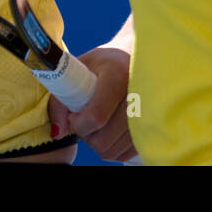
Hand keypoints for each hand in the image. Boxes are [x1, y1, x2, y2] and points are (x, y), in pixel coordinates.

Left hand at [48, 45, 138, 162]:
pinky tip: (109, 128)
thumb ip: (61, 98)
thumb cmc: (104, 63)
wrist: (136, 58)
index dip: (78, 123)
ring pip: (112, 151)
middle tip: (84, 119)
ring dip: (98, 141)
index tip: (73, 114)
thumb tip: (58, 132)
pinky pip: (124, 154)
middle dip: (86, 135)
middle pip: (103, 140)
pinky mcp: (152, 129)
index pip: (96, 116)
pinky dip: (112, 146)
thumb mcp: (79, 68)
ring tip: (97, 122)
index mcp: (118, 75)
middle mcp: (138, 96)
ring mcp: (149, 114)